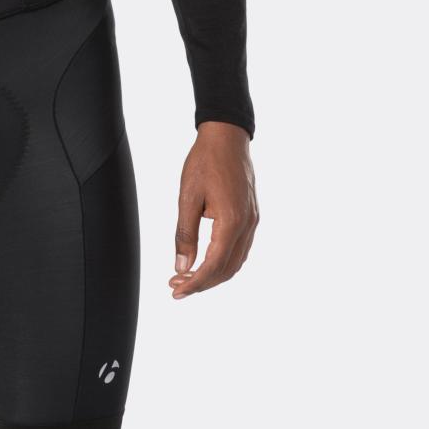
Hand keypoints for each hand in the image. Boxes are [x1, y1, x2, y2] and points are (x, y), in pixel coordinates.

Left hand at [170, 121, 257, 297]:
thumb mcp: (187, 197)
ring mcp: (252, 221)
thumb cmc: (205, 162)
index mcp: (231, 221)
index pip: (214, 265)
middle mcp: (247, 225)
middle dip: (202, 283)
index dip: (195, 283)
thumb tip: (182, 266)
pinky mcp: (251, 216)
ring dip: (212, 274)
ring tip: (186, 277)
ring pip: (235, 261)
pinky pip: (239, 248)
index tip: (176, 291)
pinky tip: (204, 261)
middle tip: (176, 286)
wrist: (227, 137)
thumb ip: (185, 234)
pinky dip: (222, 262)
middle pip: (227, 269)